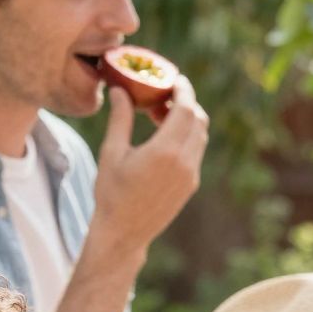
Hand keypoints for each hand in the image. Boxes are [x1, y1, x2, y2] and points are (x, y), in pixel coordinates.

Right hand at [92, 77, 210, 257]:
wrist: (124, 233)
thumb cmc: (112, 193)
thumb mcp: (112, 152)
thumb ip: (120, 118)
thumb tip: (120, 89)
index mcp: (165, 152)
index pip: (186, 109)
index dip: (183, 90)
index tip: (174, 78)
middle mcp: (184, 163)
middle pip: (198, 120)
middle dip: (185, 102)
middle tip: (165, 92)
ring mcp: (191, 176)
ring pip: (200, 136)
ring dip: (186, 119)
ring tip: (161, 114)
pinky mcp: (190, 186)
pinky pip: (196, 152)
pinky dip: (186, 137)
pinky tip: (164, 136)